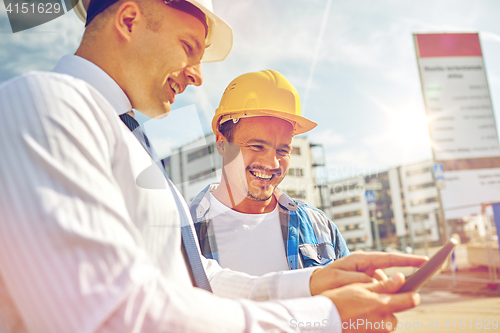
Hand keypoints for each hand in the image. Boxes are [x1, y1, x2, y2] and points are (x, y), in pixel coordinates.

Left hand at [310, 251, 426, 295]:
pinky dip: (379, 296)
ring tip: (381, 304)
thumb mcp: (339, 278)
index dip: (408, 259)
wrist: (313, 285)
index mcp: (361, 259)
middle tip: (407, 294)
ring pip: (385, 284)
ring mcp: (366, 273)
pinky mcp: (364, 282)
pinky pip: (377, 289)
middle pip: (390, 273)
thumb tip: (376, 281)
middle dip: (399, 284)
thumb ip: (358, 278)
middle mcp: (366, 264)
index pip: (389, 258)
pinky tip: (374, 306)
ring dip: (386, 293)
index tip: (425, 260)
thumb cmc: (324, 280)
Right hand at [321, 273, 419, 332]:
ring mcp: (379, 332)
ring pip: (387, 320)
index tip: (409, 288)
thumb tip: (400, 278)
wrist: (324, 321)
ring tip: (361, 308)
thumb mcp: (360, 287)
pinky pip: (379, 328)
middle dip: (388, 304)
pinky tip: (359, 317)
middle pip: (397, 311)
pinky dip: (372, 322)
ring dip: (379, 313)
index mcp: (383, 305)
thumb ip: (384, 285)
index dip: (411, 293)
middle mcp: (385, 322)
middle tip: (370, 298)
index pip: (411, 300)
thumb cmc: (339, 301)